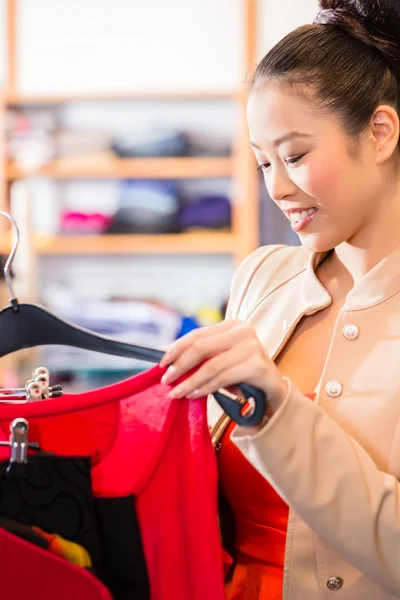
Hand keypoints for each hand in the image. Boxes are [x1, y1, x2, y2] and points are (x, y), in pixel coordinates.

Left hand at [159, 319, 287, 412]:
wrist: (273, 390)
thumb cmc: (243, 374)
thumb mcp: (222, 360)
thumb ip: (202, 357)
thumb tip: (170, 364)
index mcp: (232, 325)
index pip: (197, 334)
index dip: (177, 348)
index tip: (162, 362)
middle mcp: (243, 331)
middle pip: (201, 347)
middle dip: (180, 365)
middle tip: (166, 380)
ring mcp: (252, 347)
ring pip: (210, 366)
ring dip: (190, 382)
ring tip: (177, 393)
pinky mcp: (257, 366)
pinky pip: (223, 378)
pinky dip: (205, 388)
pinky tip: (195, 394)